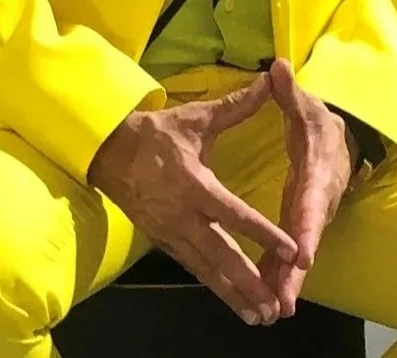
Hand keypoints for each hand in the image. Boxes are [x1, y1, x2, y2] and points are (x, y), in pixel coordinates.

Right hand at [87, 79, 301, 325]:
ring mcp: (170, 232)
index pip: (235, 215)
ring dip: (234, 294)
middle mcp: (182, 215)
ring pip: (207, 270)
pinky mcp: (163, 240)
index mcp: (193, 184)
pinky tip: (235, 303)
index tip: (291, 251)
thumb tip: (265, 81)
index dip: (264, 235)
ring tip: (260, 316)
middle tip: (274, 306)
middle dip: (249, 282)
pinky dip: (214, 287)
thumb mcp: (193, 119)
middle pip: (221, 256)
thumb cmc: (154, 134)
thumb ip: (234, 107)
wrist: (105, 151)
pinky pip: (193, 268)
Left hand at [260, 58, 355, 314]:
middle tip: (283, 300)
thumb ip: (290, 91)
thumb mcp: (307, 105)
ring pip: (299, 252)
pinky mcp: (302, 225)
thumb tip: (277, 66)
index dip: (308, 228)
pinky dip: (281, 275)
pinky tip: (267, 296)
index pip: (312, 201)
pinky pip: (290, 252)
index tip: (301, 255)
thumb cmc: (319, 121)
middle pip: (307, 239)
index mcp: (317, 172)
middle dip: (296, 271)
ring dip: (288, 281)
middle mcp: (318, 200)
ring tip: (274, 308)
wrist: (340, 140)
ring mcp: (311, 216)